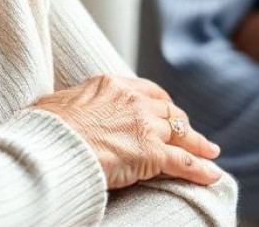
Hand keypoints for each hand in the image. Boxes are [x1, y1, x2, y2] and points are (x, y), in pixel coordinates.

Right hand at [32, 74, 222, 189]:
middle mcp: (134, 100)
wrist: (55, 143)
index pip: (146, 91)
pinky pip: (183, 162)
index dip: (159, 103)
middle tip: (191, 133)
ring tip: (211, 152)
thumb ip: (66, 105)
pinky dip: (200, 169)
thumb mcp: (54, 104)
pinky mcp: (152, 153)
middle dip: (181, 123)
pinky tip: (212, 175)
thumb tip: (51, 109)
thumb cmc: (46, 127)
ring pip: (181, 134)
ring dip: (198, 145)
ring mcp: (146, 126)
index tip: (165, 110)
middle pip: (168, 110)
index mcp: (112, 85)